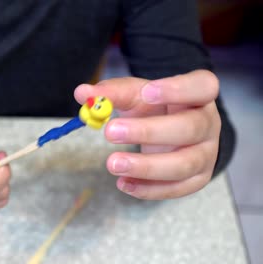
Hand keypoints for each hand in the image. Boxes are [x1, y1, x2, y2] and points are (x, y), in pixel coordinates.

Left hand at [74, 70, 220, 199]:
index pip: (202, 86)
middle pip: (189, 128)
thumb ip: (112, 92)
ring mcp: (206, 154)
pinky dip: (148, 189)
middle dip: (148, 132)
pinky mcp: (197, 179)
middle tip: (109, 132)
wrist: (171, 132)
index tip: (146, 92)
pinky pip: (176, 188)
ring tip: (112, 164)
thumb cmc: (156, 108)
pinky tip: (124, 183)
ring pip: (184, 164)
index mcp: (198, 95)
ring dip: (146, 167)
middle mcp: (208, 124)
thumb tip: (82, 93)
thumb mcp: (136, 94)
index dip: (177, 90)